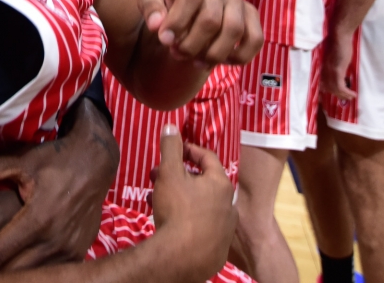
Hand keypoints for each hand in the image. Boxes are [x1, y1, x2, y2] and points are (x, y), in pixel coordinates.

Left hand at [0, 101, 113, 275]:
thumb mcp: (25, 162)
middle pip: (14, 272)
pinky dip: (33, 273)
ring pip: (33, 276)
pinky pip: (51, 272)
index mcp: (37, 220)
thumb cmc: (58, 161)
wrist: (96, 163)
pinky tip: (17, 270)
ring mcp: (69, 250)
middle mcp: (55, 240)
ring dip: (11, 277)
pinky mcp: (79, 253)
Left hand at [141, 0, 262, 66]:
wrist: (186, 13)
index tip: (164, 40)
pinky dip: (240, 56)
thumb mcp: (151, 2)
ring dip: (214, 54)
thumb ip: (151, 10)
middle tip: (178, 54)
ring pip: (235, 30)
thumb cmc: (166, 6)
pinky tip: (221, 61)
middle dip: (192, 44)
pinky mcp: (251, 15)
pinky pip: (255, 39)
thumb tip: (157, 25)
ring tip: (196, 61)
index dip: (178, 20)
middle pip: (211, 19)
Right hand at [149, 127, 236, 279]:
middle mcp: (228, 204)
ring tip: (155, 196)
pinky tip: (167, 220)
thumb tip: (170, 126)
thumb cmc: (178, 209)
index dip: (188, 149)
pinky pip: (200, 224)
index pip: (207, 157)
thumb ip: (170, 147)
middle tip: (158, 174)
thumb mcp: (169, 173)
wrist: (183, 257)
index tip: (174, 149)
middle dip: (178, 174)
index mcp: (220, 183)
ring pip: (199, 203)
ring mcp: (224, 227)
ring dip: (178, 195)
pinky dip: (184, 217)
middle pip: (202, 181)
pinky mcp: (217, 246)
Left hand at [322, 29, 356, 99]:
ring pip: (334, 89)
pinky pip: (340, 86)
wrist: (340, 34)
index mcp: (323, 67)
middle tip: (346, 98)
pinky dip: (346, 92)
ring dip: (343, 95)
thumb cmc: (339, 43)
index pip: (321, 83)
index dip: (328, 90)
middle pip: (327, 88)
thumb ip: (335, 65)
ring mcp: (330, 70)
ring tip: (351, 97)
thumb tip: (341, 72)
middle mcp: (324, 70)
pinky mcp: (337, 69)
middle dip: (337, 95)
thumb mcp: (336, 57)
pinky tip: (353, 94)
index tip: (337, 94)